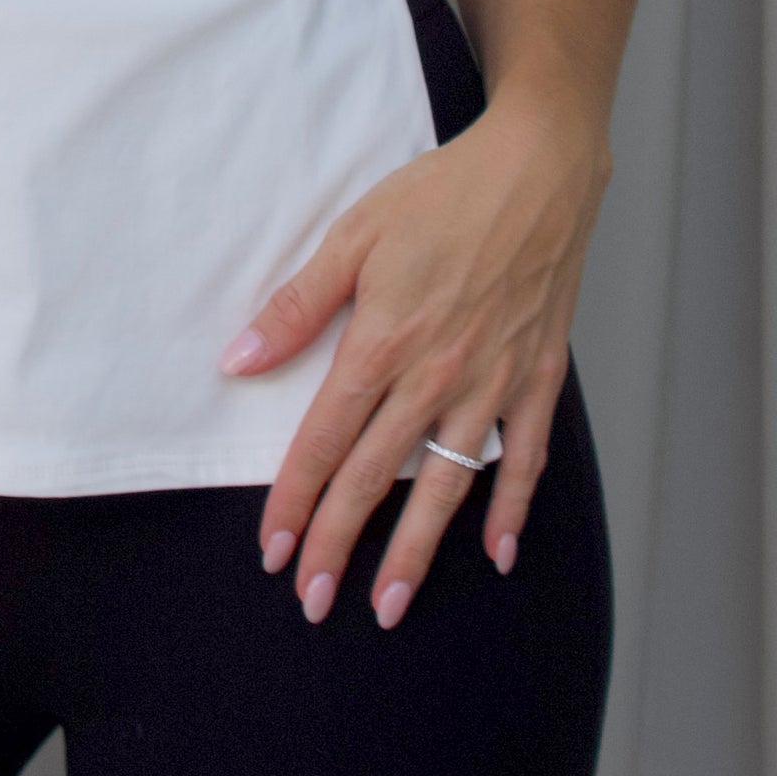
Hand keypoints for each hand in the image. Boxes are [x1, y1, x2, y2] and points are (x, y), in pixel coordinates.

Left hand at [217, 94, 609, 627]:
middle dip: (340, 545)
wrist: (538, 171)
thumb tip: (238, 361)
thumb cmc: (441, 196)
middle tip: (313, 601)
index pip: (326, 440)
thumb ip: (296, 306)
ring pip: (447, 486)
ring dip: (417, 551)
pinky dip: (512, 509)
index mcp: (383, 342)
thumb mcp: (352, 237)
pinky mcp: (536, 378)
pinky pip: (524, 458)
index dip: (295, 500)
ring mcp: (492, 382)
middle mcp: (436, 375)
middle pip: (377, 477)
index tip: (273, 549)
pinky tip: (496, 554)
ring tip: (390, 604)